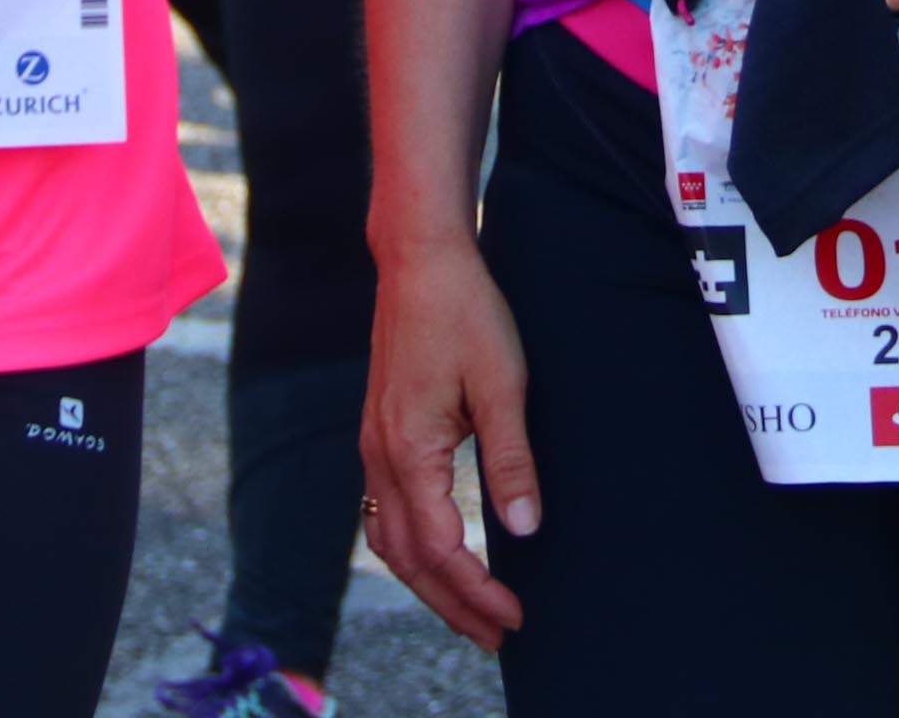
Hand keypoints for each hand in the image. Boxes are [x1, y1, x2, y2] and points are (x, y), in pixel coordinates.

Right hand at [361, 240, 538, 650]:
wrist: (419, 260)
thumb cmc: (465, 311)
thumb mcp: (503, 383)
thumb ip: (511, 459)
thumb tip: (525, 527)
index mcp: (408, 449)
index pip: (440, 549)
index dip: (477, 592)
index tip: (515, 617)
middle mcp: (379, 456)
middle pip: (408, 558)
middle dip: (452, 606)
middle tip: (497, 637)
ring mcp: (373, 445)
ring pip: (389, 540)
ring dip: (429, 583)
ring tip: (470, 612)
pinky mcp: (379, 433)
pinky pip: (384, 511)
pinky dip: (411, 549)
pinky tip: (437, 556)